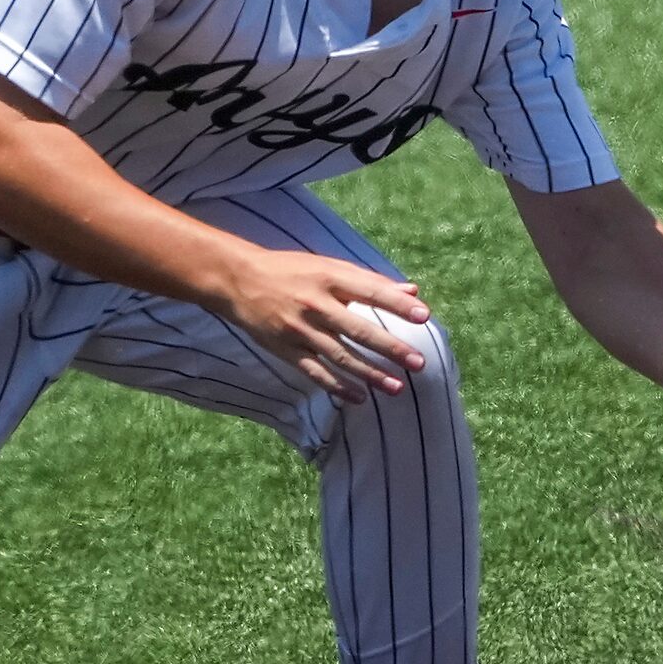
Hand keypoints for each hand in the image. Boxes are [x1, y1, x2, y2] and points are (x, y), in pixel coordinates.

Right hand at [206, 247, 428, 403]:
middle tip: (418, 362)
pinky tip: (360, 397)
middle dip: (390, 347)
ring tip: (397, 388)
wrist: (239, 280)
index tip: (423, 315)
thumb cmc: (291, 270)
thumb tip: (412, 292)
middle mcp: (315, 304)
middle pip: (359, 329)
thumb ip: (370, 281)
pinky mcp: (286, 349)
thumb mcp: (329, 266)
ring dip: (370, 374)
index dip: (396, 304)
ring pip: (341, 356)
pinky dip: (338, 386)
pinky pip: (316, 371)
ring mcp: (300, 330)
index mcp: (328, 277)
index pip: (370, 291)